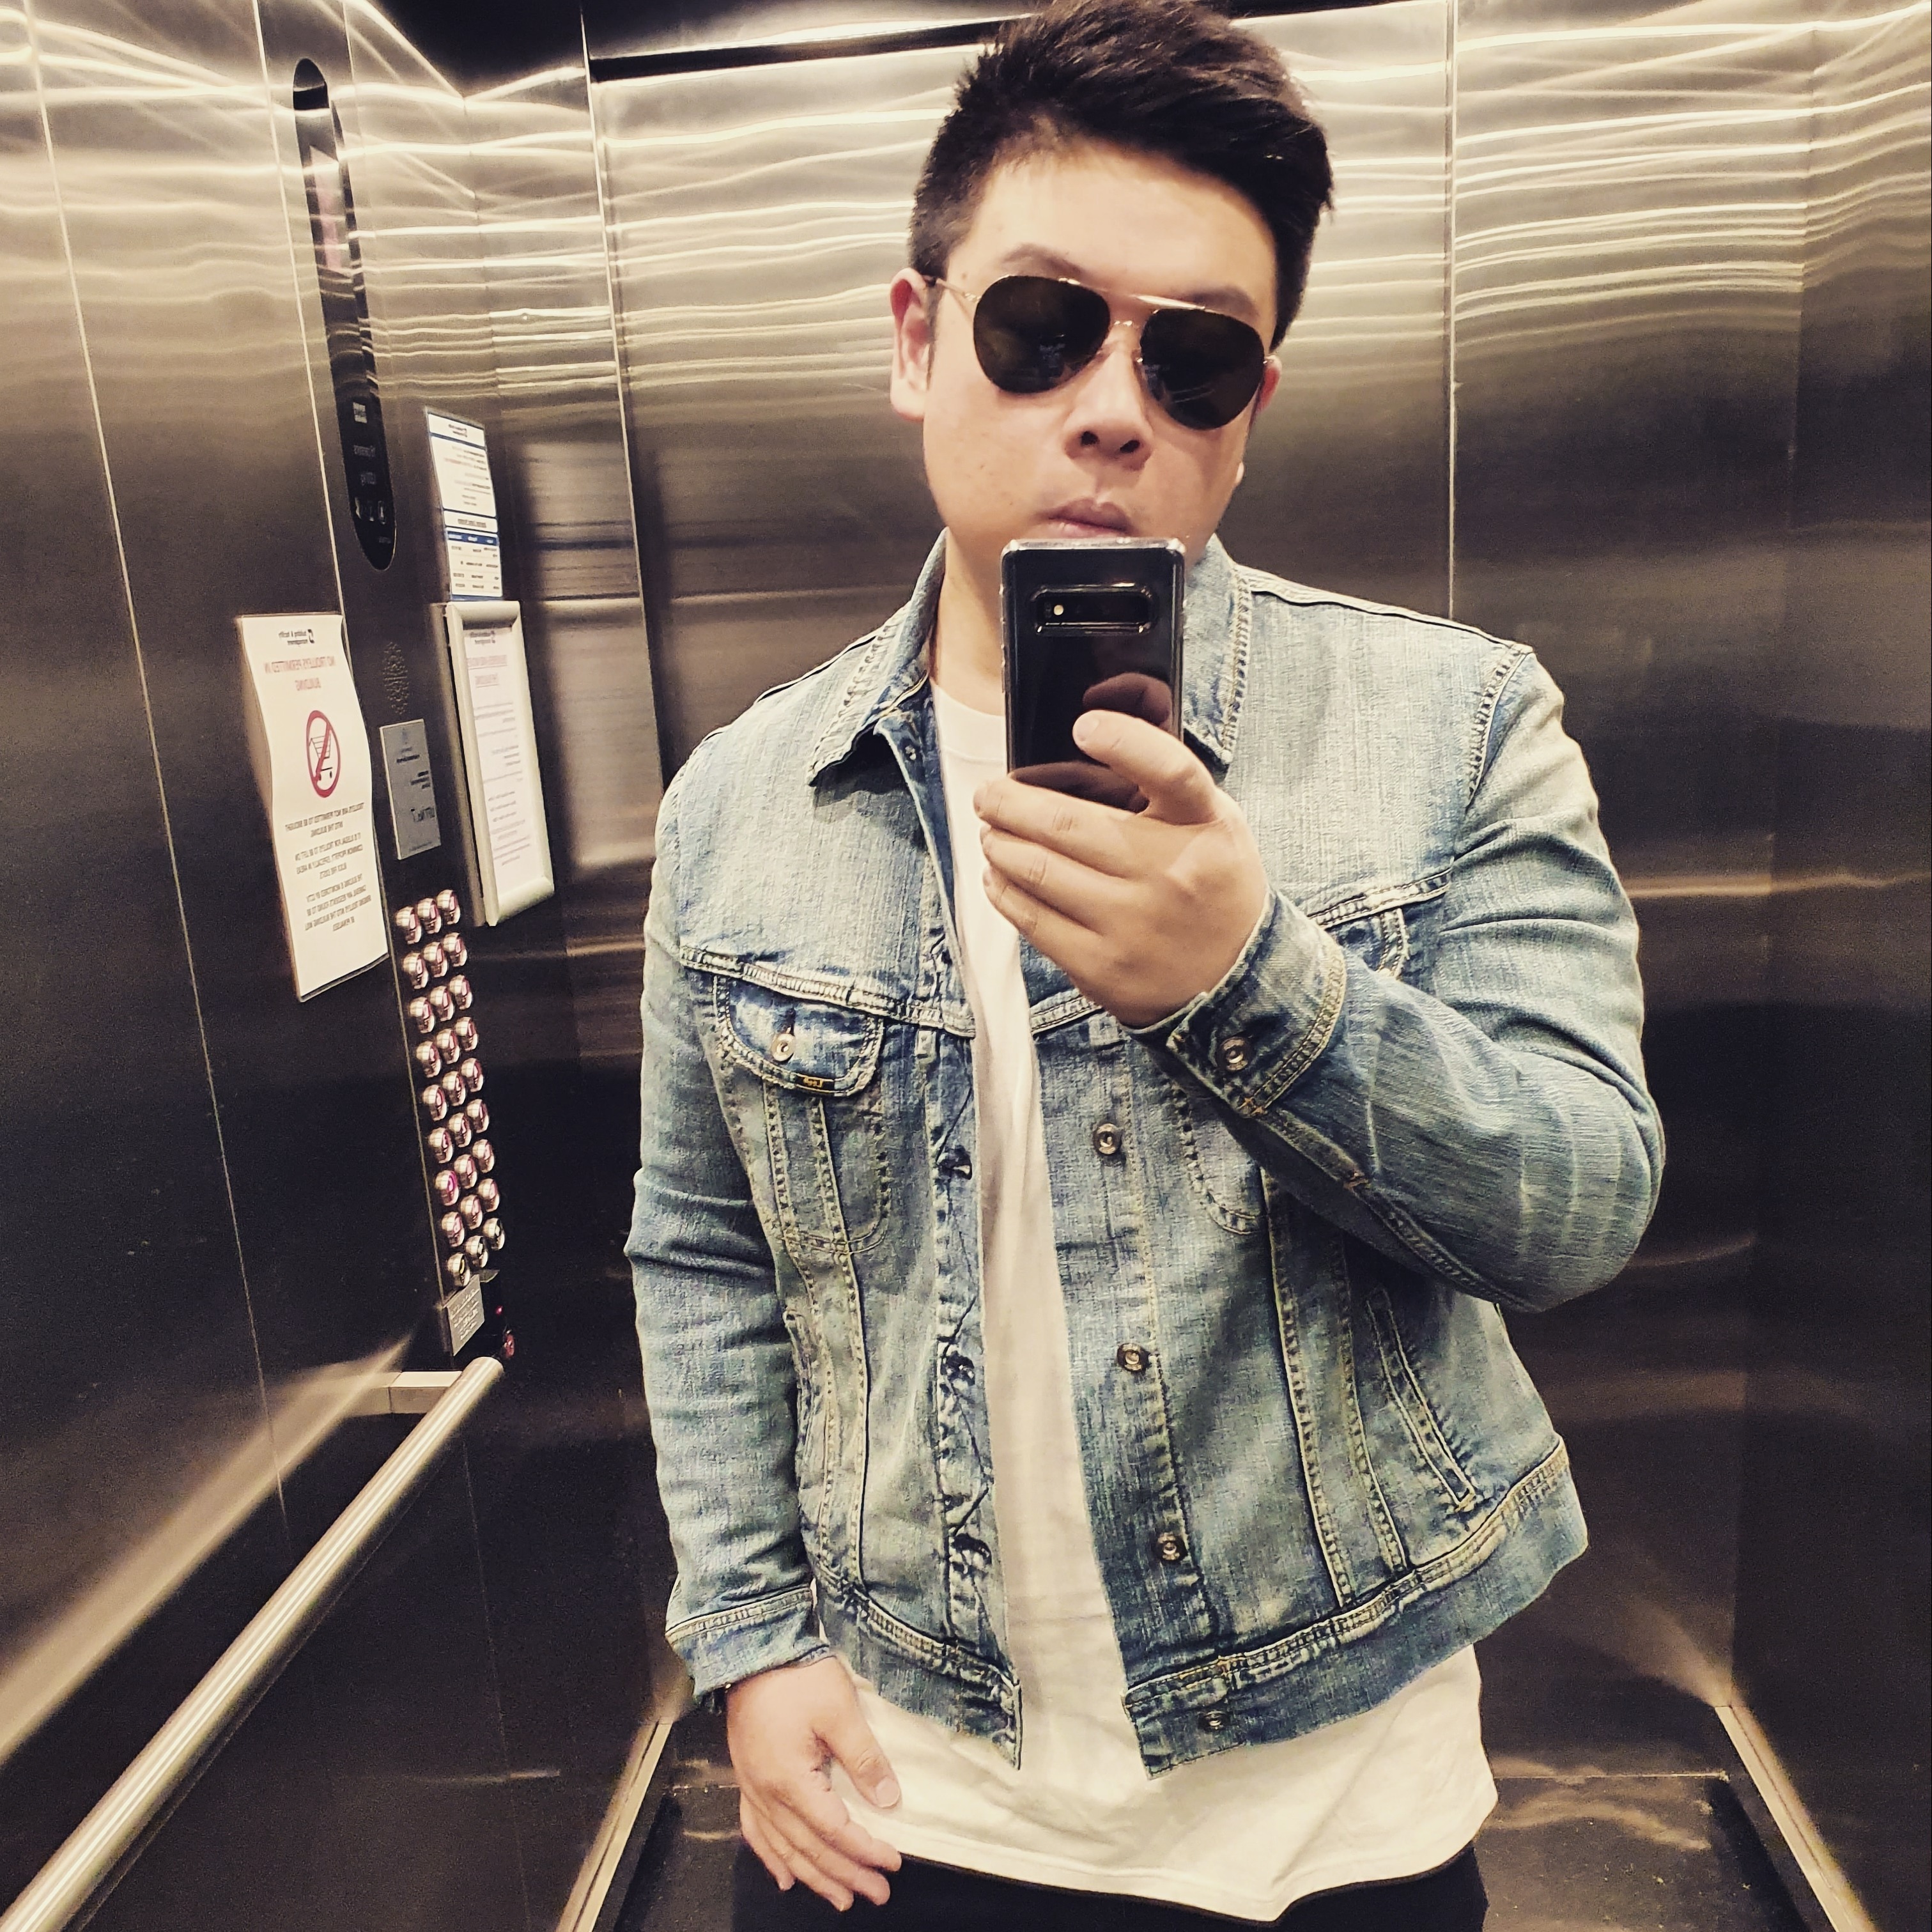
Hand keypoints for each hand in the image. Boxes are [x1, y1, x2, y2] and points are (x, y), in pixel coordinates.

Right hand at [726, 1656, 902, 1909]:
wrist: (752, 1649)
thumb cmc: (797, 1676)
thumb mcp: (840, 1710)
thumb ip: (864, 1758)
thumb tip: (889, 1799)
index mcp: (791, 1780)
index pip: (835, 1829)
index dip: (865, 1850)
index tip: (893, 1864)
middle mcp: (767, 1793)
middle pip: (809, 1847)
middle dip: (845, 1874)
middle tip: (877, 1894)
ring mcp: (752, 1787)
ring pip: (783, 1847)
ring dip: (812, 1876)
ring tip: (840, 1898)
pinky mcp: (747, 1777)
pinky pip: (756, 1830)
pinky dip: (770, 1857)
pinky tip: (783, 1876)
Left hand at [976, 710, 1268, 1027]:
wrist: (1234, 978)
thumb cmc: (1210, 883)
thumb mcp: (1212, 821)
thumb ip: (1163, 781)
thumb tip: (1088, 734)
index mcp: (1203, 825)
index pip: (1170, 771)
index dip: (1126, 741)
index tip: (1085, 726)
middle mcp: (1170, 872)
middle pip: (1067, 824)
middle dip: (1009, 803)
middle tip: (989, 795)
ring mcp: (1133, 924)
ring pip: (1037, 870)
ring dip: (999, 844)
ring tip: (991, 833)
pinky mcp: (1102, 966)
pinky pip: (1032, 920)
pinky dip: (1003, 890)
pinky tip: (998, 875)